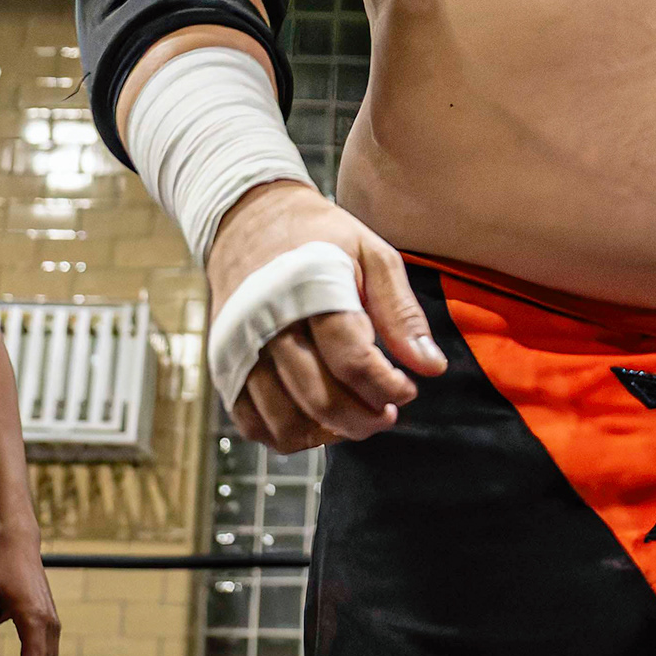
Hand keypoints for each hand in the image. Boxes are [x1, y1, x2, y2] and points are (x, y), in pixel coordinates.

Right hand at [206, 184, 445, 452]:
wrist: (250, 221)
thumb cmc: (321, 239)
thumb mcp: (373, 255)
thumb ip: (401, 311)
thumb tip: (431, 367)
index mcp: (309, 291)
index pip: (353, 361)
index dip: (388, 387)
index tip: (407, 390)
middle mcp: (268, 325)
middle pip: (320, 399)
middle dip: (365, 418)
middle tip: (386, 413)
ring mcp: (240, 351)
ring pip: (286, 422)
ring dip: (329, 433)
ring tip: (354, 418)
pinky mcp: (224, 367)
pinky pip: (252, 425)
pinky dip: (288, 435)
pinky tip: (317, 419)